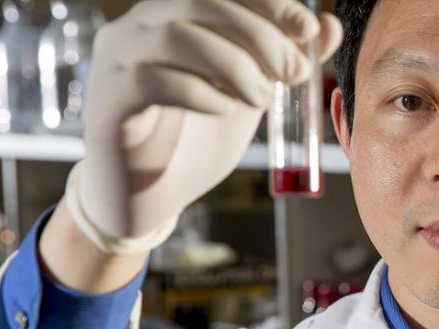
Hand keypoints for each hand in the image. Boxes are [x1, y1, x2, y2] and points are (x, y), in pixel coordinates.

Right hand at [79, 0, 342, 239]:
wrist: (147, 198)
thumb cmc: (196, 140)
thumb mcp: (251, 95)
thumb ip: (284, 61)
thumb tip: (329, 27)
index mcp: (171, 15)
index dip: (269, 2)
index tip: (308, 30)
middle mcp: (137, 27)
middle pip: (199, 1)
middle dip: (260, 33)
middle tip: (294, 73)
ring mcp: (115, 61)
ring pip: (177, 35)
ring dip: (234, 65)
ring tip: (260, 99)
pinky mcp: (108, 101)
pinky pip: (153, 80)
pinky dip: (202, 93)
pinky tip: (225, 111)